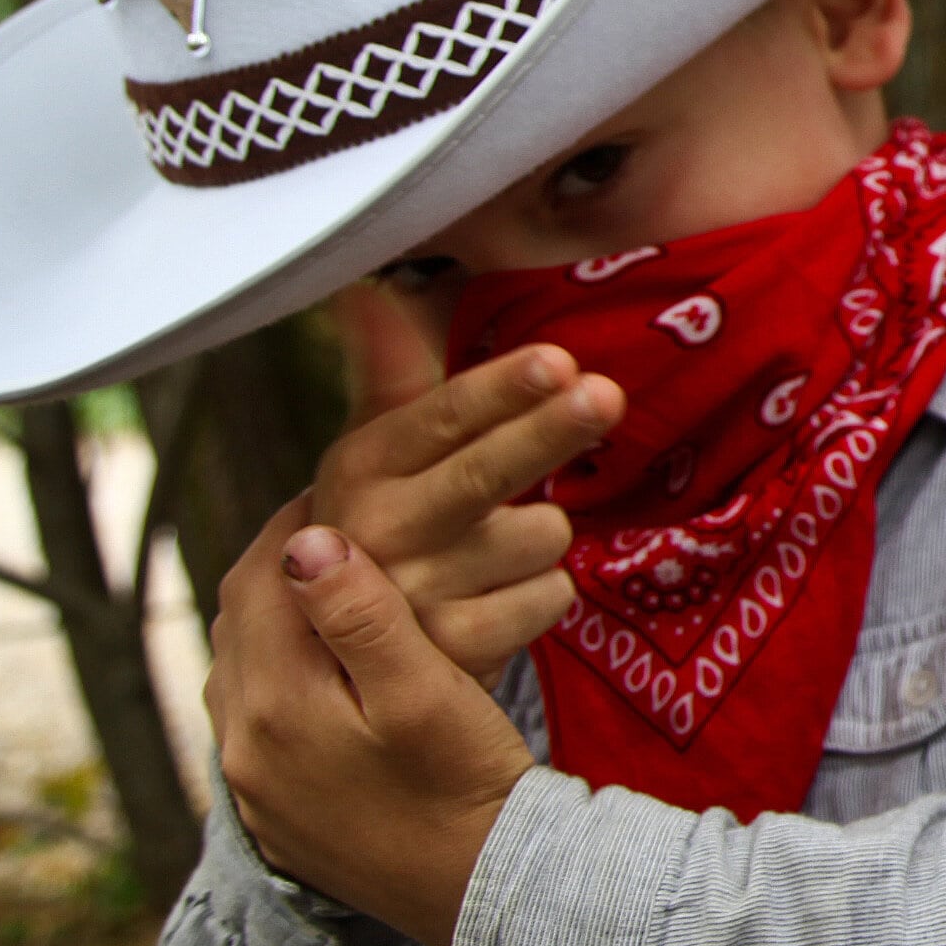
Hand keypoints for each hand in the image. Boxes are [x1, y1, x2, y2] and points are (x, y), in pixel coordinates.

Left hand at [208, 502, 533, 945]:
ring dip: (275, 615)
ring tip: (329, 582)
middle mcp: (242, 741)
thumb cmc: (462, 788)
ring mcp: (252, 780)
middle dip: (277, 565)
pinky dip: (283, 667)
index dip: (293, 525)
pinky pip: (258, 712)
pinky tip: (329, 662)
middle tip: (327, 523)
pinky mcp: (273, 805)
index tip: (331, 487)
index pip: (260, 582)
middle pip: (239, 622)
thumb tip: (309, 539)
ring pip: (243, 666)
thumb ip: (362, 615)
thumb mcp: (424, 693)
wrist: (479, 890)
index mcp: (274, 703)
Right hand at [311, 282, 622, 686]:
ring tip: (502, 540)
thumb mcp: (374, 453)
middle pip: (481, 475)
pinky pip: (549, 596)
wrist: (341, 652)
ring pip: (536, 534)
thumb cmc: (381, 524)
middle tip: (604, 396)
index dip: (498, 390)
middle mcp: (377, 532)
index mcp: (360, 469)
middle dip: (545, 433)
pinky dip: (544, 590)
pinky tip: (508, 591)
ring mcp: (412, 599)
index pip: (435, 419)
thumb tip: (368, 290)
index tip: (556, 361)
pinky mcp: (452, 654)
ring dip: (542, 530)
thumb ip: (386, 374)